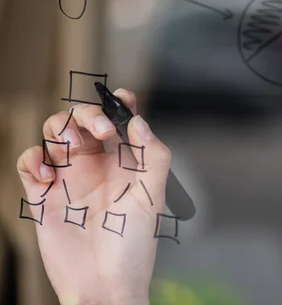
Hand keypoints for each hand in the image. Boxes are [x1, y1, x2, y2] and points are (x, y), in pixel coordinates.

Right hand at [16, 89, 170, 304]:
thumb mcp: (152, 196)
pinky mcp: (43, 195)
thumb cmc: (134, 244)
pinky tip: (47, 175)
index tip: (122, 97)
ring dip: (59, 130)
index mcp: (124, 163)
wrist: (105, 284)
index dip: (119, 104)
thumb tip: (139, 122)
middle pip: (82, 119)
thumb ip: (152, 155)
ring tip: (69, 151)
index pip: (119, 122)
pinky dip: (33, 159)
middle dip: (89, 114)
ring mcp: (68, 178)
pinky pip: (29, 162)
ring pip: (53, 133)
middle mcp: (95, 166)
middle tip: (102, 131)